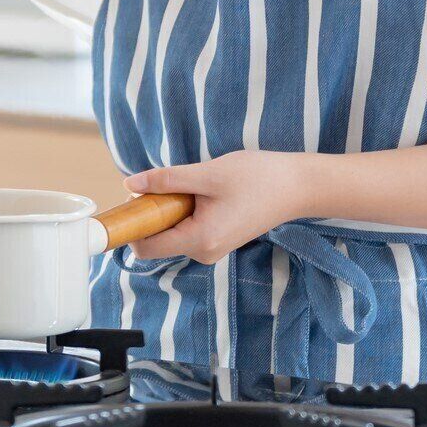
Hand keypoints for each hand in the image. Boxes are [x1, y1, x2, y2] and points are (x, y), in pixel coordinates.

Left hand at [121, 152, 316, 263]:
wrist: (297, 186)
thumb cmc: (257, 179)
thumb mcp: (206, 174)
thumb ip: (166, 180)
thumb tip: (129, 185)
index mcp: (200, 241)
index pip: (146, 248)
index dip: (131, 226)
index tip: (129, 200)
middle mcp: (204, 252)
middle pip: (156, 238)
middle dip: (153, 212)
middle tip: (169, 184)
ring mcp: (212, 248)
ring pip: (171, 231)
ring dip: (170, 208)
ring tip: (196, 186)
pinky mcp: (218, 239)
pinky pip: (186, 227)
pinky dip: (184, 210)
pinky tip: (204, 192)